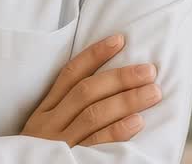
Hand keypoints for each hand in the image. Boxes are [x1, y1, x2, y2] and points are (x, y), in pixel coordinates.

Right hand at [20, 34, 161, 146]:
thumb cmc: (38, 154)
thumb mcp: (44, 127)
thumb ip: (66, 109)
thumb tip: (104, 86)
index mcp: (44, 110)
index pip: (69, 75)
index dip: (95, 55)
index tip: (119, 40)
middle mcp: (50, 122)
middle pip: (86, 91)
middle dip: (119, 77)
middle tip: (149, 69)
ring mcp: (59, 142)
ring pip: (93, 114)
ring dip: (126, 100)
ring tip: (153, 92)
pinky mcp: (69, 160)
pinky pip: (95, 144)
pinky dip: (117, 131)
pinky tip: (137, 122)